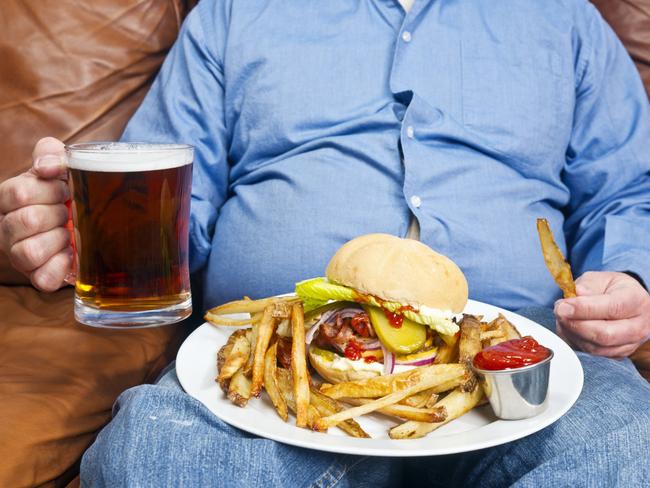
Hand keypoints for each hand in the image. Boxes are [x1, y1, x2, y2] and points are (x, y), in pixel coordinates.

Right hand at [0, 137, 72, 290]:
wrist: (84, 224)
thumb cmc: (64, 196)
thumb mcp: (58, 170)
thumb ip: (51, 155)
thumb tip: (48, 165)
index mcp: (8, 199)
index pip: (19, 193)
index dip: (49, 190)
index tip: (65, 190)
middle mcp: (6, 229)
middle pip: (27, 221)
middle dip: (57, 214)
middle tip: (67, 213)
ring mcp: (18, 255)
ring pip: (31, 251)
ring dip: (58, 240)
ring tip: (67, 233)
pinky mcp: (37, 277)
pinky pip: (44, 278)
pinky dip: (61, 266)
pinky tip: (70, 254)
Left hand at [554, 271, 649, 357]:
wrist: (624, 302)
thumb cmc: (611, 289)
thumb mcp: (600, 278)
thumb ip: (588, 285)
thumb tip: (576, 293)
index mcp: (636, 300)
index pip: (613, 308)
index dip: (584, 309)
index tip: (564, 306)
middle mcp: (638, 326)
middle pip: (605, 334)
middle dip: (575, 324)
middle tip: (559, 312)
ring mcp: (629, 344)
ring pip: (595, 348)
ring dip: (572, 334)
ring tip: (563, 318)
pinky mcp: (617, 355)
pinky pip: (591, 354)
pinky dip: (574, 342)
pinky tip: (568, 328)